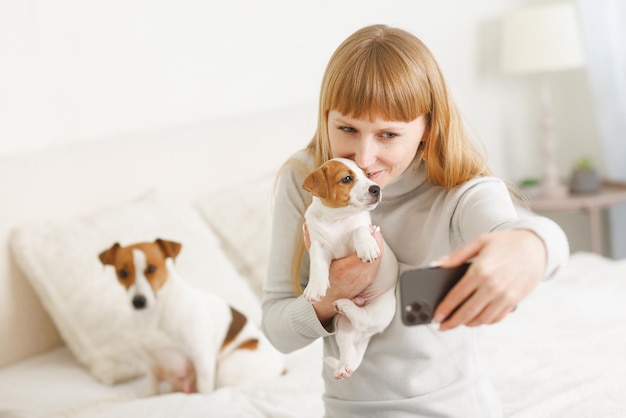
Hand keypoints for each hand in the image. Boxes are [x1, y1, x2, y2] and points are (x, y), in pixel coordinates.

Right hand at [303, 224, 382, 323]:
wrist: (328, 299)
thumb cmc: (321, 278)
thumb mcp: (315, 259)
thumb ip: (311, 242)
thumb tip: (306, 226)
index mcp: (346, 268)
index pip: (365, 251)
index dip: (369, 238)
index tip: (369, 228)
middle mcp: (359, 274)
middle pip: (375, 254)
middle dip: (375, 240)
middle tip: (373, 228)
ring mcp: (365, 278)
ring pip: (377, 259)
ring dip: (376, 246)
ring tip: (374, 233)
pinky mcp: (368, 279)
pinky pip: (376, 264)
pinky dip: (375, 254)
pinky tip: (372, 245)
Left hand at [432, 229, 546, 330]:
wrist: (537, 246)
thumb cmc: (507, 242)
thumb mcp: (479, 242)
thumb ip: (456, 255)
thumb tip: (437, 264)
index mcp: (481, 270)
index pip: (457, 295)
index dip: (444, 309)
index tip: (436, 316)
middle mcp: (493, 286)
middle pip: (468, 312)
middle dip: (452, 322)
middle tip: (443, 326)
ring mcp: (505, 296)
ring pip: (482, 319)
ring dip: (468, 323)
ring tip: (458, 322)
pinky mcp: (515, 301)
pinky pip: (497, 318)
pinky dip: (485, 321)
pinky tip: (477, 318)